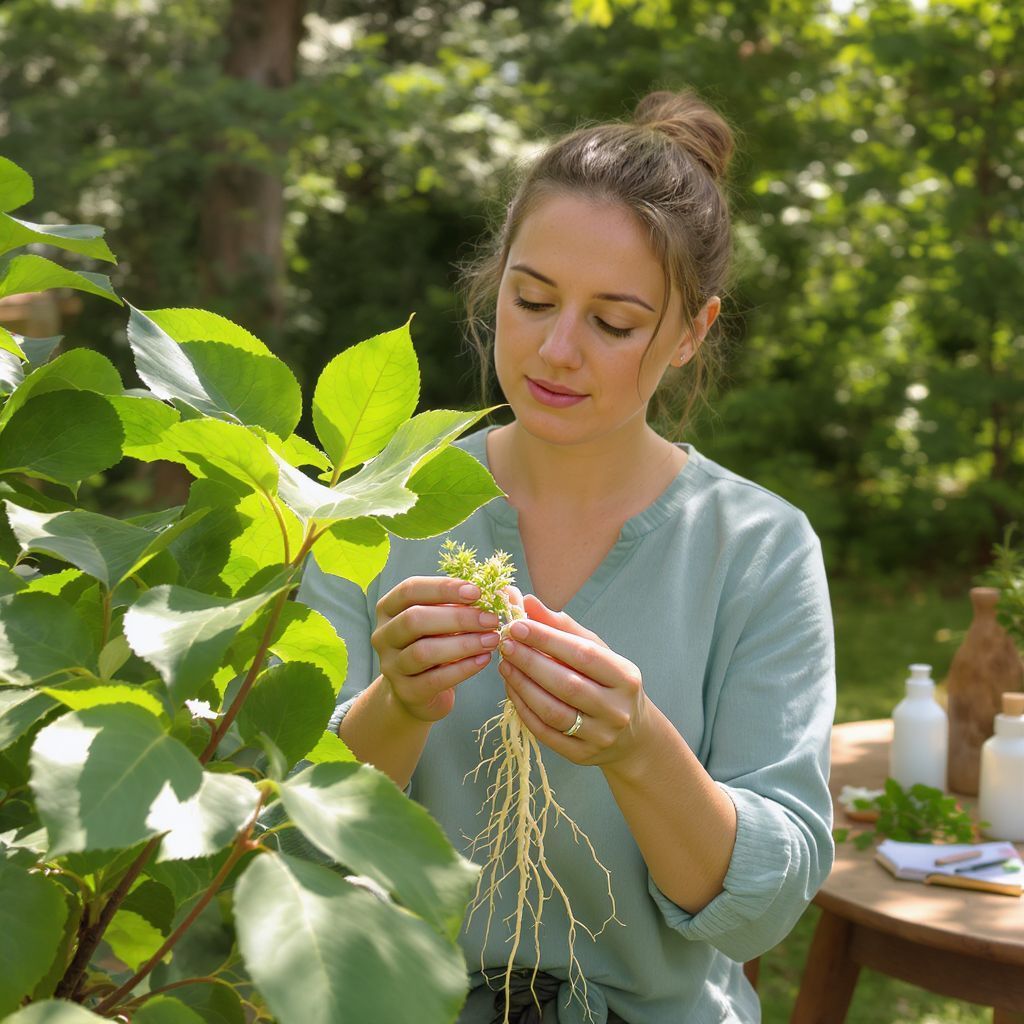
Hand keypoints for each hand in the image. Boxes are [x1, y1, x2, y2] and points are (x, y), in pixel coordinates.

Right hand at [372, 576, 500, 722]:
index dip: (443, 588)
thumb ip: (454, 605)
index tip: (476, 592)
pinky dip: (463, 668)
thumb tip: (488, 593)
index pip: (410, 590)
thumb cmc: (433, 644)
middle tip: (490, 619)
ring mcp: (391, 666)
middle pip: (415, 620)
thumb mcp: (438, 620)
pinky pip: (435, 679)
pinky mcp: (406, 692)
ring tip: (492, 639)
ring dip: (463, 644)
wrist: (418, 691)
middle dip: (457, 618)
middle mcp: (383, 635)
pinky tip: (484, 659)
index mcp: (388, 609)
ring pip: (423, 651)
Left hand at [496, 595, 649, 766]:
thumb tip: (526, 601)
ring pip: (553, 711)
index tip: (517, 624)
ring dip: (522, 686)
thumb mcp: (596, 653)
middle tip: (505, 643)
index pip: (582, 654)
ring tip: (504, 665)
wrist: (632, 736)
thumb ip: (562, 628)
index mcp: (625, 677)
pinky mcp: (581, 755)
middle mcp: (616, 709)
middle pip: (566, 684)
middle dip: (530, 662)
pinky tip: (511, 689)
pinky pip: (545, 732)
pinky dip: (523, 709)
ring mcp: (600, 736)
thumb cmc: (608, 683)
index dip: (547, 639)